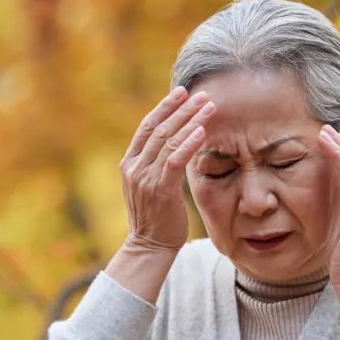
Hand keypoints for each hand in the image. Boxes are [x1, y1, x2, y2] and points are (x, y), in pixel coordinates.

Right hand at [119, 86, 214, 253]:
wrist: (149, 246)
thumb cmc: (156, 217)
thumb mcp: (151, 184)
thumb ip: (158, 163)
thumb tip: (178, 142)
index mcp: (130, 163)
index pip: (147, 127)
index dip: (164, 107)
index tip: (181, 92)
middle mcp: (134, 167)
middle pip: (159, 128)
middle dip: (181, 108)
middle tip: (201, 93)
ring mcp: (145, 178)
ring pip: (168, 140)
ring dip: (190, 120)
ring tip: (208, 106)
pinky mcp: (159, 190)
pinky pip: (175, 160)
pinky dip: (189, 143)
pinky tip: (202, 130)